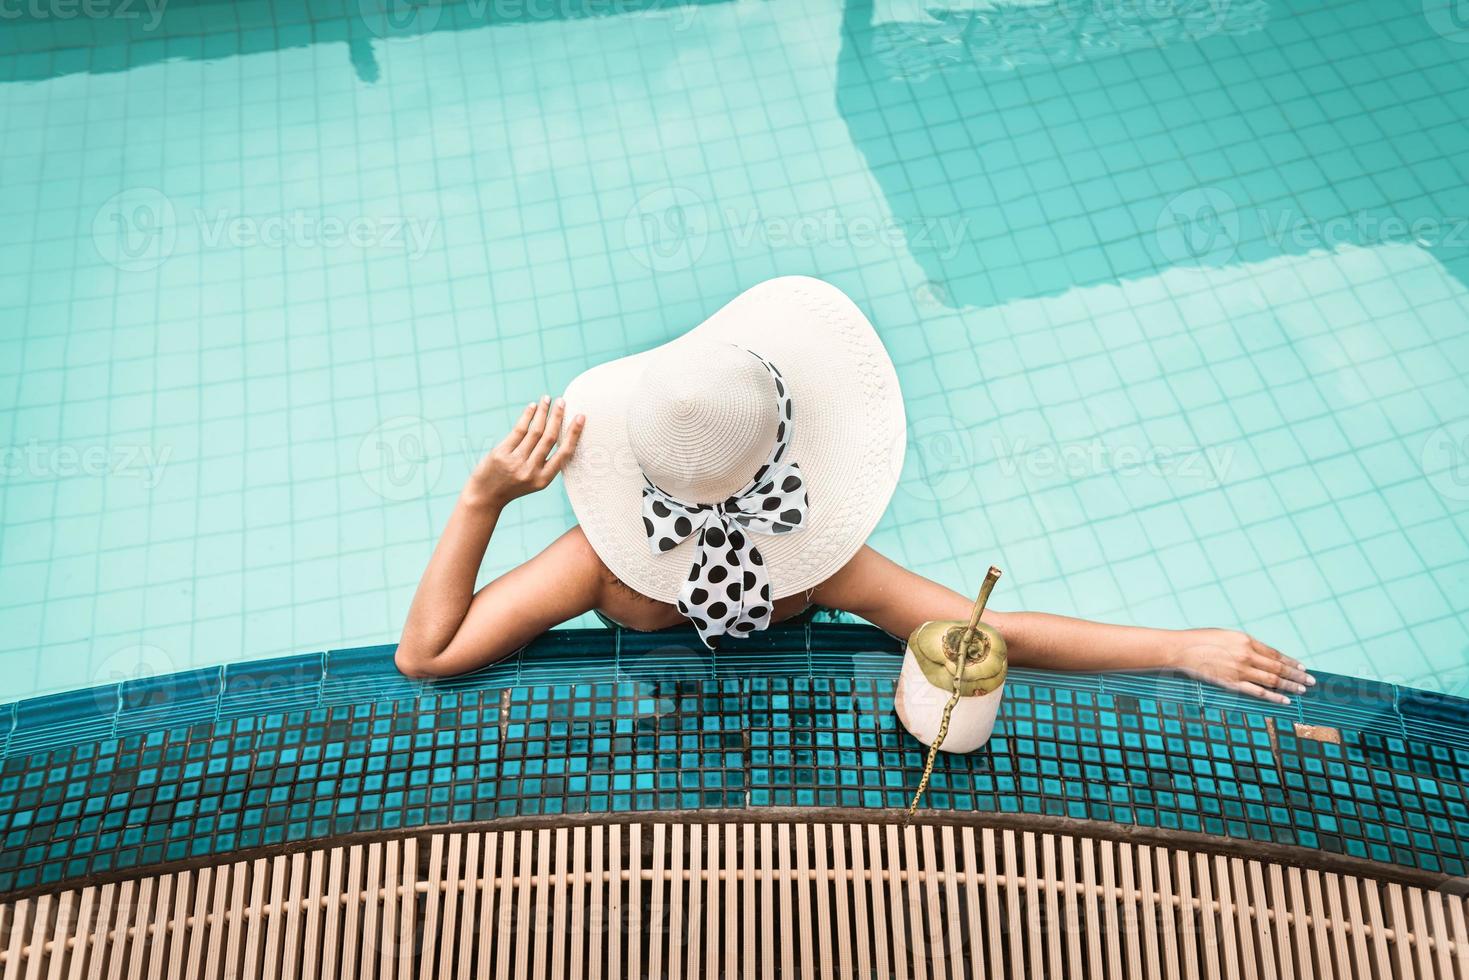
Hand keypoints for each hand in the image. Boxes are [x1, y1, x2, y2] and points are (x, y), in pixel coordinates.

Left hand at [464, 396, 583, 508]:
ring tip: (547, 399)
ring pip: (534, 431)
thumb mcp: (534, 480)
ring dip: (542, 412)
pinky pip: (518, 431)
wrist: (485, 496)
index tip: (580, 417)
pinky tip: (532, 406)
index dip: (573, 434)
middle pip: (548, 438)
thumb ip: (545, 463)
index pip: (564, 453)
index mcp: (543, 479)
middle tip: (562, 401)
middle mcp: (531, 471)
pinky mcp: (501, 454)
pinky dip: (527, 416)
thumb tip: (557, 432)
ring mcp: (515, 462)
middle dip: (557, 417)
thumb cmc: (512, 486)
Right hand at [1170, 628, 1313, 703]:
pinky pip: (1257, 692)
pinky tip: (1285, 700)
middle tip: (1311, 681)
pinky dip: (1273, 696)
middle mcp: (1246, 655)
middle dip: (1296, 674)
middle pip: (1278, 667)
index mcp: (1246, 640)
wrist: (1180, 649)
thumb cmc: (1201, 639)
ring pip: (1272, 680)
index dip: (1290, 661)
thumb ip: (1245, 644)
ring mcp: (1239, 670)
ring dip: (1289, 685)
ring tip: (1302, 690)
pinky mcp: (1231, 683)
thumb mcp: (1227, 635)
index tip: (1302, 667)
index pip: (1275, 653)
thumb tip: (1261, 655)